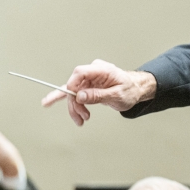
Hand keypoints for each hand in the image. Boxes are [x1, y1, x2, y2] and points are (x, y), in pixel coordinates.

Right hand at [41, 59, 156, 125]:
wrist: (135, 91)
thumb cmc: (130, 90)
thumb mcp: (117, 95)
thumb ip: (98, 95)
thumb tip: (79, 96)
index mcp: (102, 69)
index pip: (80, 72)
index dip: (72, 85)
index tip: (74, 100)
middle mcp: (94, 72)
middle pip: (75, 85)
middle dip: (76, 103)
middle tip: (83, 115)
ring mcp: (90, 79)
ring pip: (74, 92)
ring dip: (75, 107)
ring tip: (81, 119)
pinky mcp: (88, 86)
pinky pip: (76, 94)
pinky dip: (73, 103)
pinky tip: (54, 102)